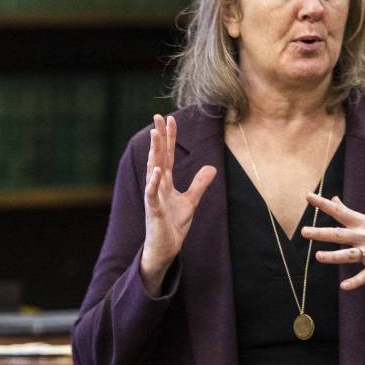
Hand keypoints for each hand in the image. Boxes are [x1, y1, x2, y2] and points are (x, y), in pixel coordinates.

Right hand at [141, 115, 216, 293]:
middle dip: (158, 137)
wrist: (166, 247)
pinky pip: (152, 194)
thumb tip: (211, 168)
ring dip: (154, 153)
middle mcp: (158, 185)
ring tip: (154, 134)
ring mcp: (154, 196)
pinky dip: (154, 182)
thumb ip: (199, 184)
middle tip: (157, 117)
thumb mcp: (191, 201)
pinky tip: (156, 170)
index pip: (168, 155)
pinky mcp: (154, 210)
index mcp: (166, 182)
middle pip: (158, 156)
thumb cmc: (173, 225)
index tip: (170, 119)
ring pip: (153, 170)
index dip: (170, 138)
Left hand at [301, 193, 364, 291]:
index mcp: (364, 223)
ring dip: (334, 256)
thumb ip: (350, 212)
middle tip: (304, 232)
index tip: (309, 197)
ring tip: (318, 257)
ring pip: (350, 255)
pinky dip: (355, 281)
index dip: (324, 205)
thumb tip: (334, 199)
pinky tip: (344, 286)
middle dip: (322, 233)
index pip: (340, 212)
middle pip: (340, 234)